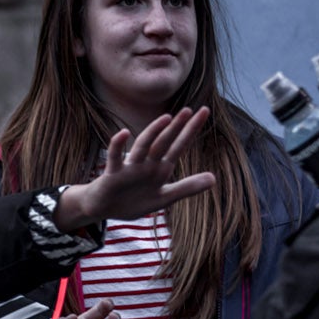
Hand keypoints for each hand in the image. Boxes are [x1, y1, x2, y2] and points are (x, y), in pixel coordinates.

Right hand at [55, 108, 216, 229]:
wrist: (104, 209)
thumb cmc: (133, 200)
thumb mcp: (164, 197)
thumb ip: (187, 188)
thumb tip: (214, 178)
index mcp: (161, 168)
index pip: (179, 146)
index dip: (191, 130)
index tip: (204, 111)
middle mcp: (147, 163)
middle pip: (164, 142)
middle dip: (177, 127)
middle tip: (190, 110)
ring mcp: (131, 167)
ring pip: (143, 146)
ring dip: (153, 132)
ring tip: (167, 118)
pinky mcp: (114, 174)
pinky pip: (115, 157)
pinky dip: (118, 145)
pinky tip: (124, 133)